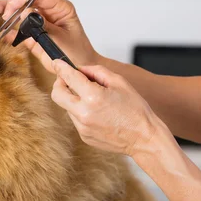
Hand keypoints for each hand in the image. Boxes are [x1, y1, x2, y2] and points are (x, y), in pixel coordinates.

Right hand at [0, 0, 98, 72]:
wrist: (79, 70)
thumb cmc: (77, 53)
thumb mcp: (61, 38)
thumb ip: (43, 25)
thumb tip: (26, 13)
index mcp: (60, 8)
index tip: (11, 7)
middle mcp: (49, 12)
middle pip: (26, 2)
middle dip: (11, 5)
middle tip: (1, 12)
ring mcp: (40, 24)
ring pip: (20, 14)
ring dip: (7, 16)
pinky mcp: (33, 36)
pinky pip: (19, 31)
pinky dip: (9, 31)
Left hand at [50, 59, 174, 157]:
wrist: (143, 138)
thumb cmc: (136, 109)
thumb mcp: (119, 82)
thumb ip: (96, 71)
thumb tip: (80, 69)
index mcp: (93, 97)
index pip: (68, 77)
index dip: (60, 67)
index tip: (58, 63)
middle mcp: (84, 113)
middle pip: (57, 94)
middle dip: (60, 84)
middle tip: (69, 80)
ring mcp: (82, 127)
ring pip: (66, 107)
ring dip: (74, 99)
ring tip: (94, 100)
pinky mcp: (84, 136)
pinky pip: (76, 119)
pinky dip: (82, 112)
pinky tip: (98, 114)